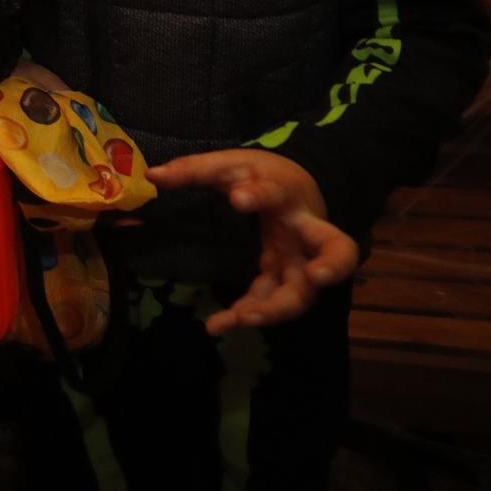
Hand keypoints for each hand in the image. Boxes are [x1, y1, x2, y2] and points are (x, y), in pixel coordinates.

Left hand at [147, 149, 359, 335]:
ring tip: (241, 318)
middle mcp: (305, 231)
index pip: (278, 192)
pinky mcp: (286, 279)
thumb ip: (194, 170)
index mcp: (286, 194)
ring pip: (305, 291)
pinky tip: (219, 324)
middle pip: (337, 250)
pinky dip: (251, 314)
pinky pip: (274, 301)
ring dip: (276, 308)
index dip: (261, 195)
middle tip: (316, 278)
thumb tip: (153, 175)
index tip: (237, 198)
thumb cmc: (262, 177)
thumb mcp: (230, 166)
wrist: (296, 187)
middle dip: (331, 266)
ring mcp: (301, 260)